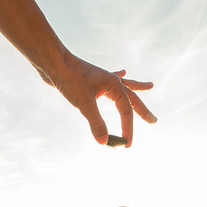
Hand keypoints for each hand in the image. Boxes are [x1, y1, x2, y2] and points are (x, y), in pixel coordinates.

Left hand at [40, 53, 156, 146]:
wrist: (52, 61)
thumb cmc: (69, 79)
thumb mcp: (84, 103)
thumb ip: (96, 123)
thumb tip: (104, 142)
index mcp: (114, 85)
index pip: (126, 112)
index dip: (127, 130)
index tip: (126, 146)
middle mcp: (112, 81)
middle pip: (132, 98)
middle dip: (143, 111)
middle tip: (154, 121)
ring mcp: (103, 79)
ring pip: (125, 86)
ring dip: (137, 88)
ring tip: (150, 86)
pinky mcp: (92, 79)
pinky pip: (110, 79)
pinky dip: (118, 76)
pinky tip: (122, 71)